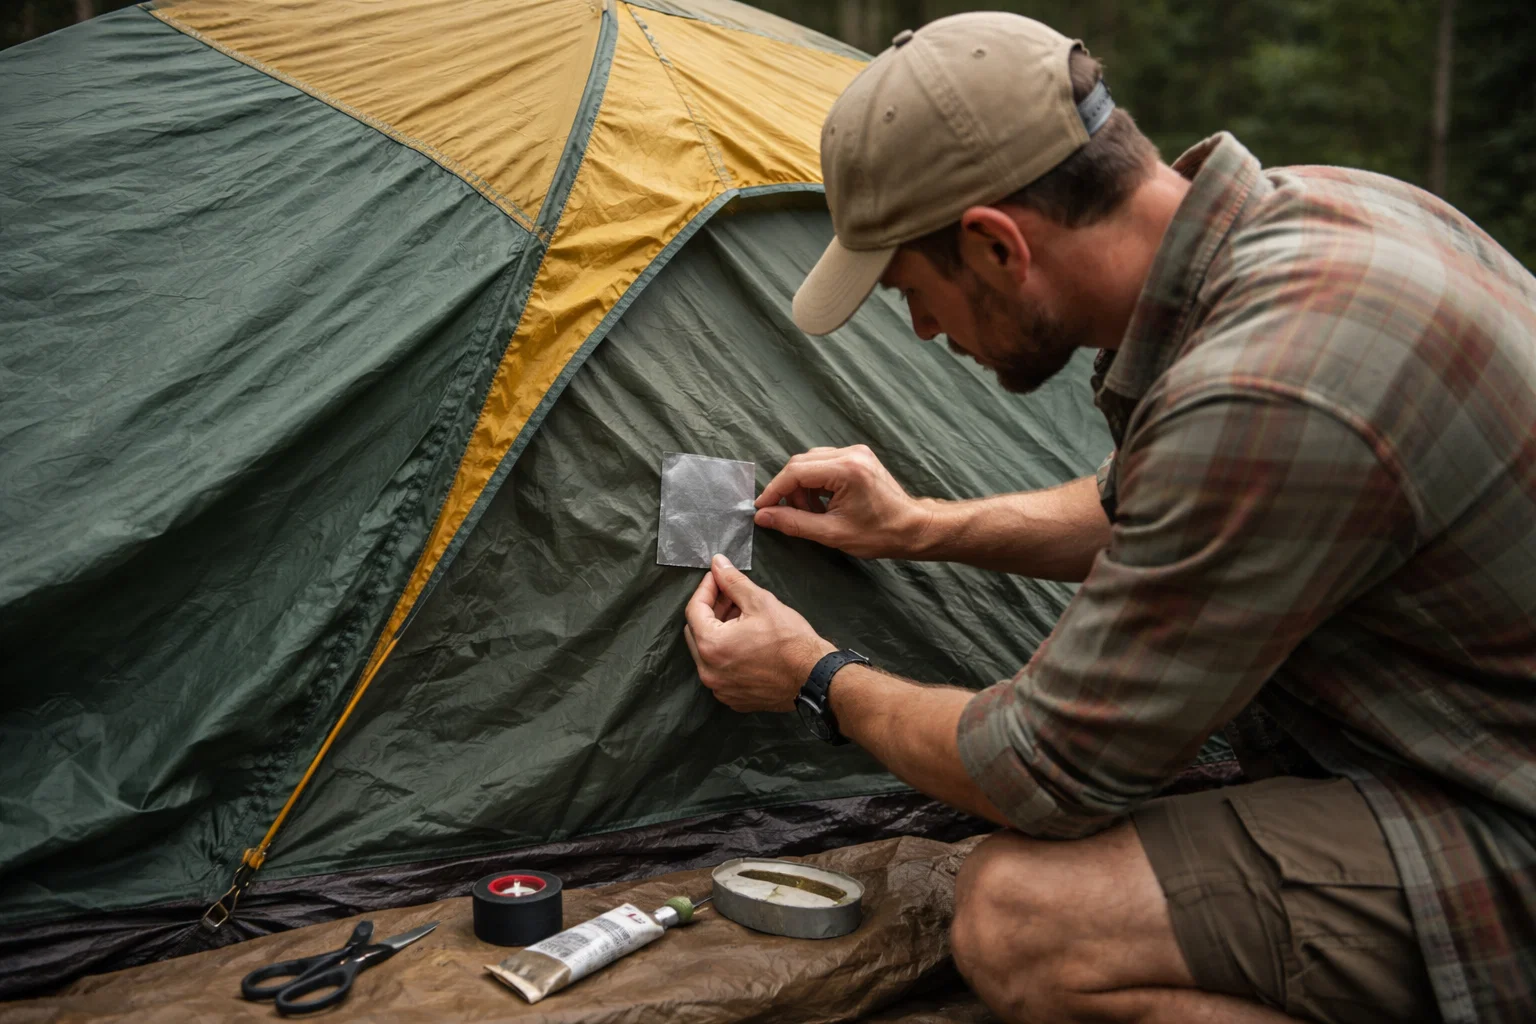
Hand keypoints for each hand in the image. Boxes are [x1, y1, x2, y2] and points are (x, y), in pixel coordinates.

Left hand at [683, 555, 835, 711]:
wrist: (814, 676)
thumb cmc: (789, 640)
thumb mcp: (760, 602)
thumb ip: (733, 582)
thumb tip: (718, 563)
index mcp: (711, 646)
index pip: (694, 609)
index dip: (706, 588)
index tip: (717, 576)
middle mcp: (708, 671)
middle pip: (697, 632)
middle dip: (711, 610)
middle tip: (731, 596)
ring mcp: (720, 688)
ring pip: (708, 653)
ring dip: (718, 632)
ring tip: (741, 616)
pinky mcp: (734, 699)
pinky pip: (721, 671)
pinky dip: (727, 655)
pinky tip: (746, 643)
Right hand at [753, 445, 934, 559]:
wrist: (913, 528)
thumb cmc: (878, 534)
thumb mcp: (832, 533)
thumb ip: (794, 523)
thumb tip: (763, 516)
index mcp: (846, 469)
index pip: (796, 471)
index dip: (775, 490)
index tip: (761, 508)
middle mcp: (850, 453)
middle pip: (801, 463)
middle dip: (790, 490)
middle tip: (791, 515)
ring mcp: (855, 452)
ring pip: (811, 463)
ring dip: (803, 487)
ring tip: (812, 513)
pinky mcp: (858, 457)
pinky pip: (824, 464)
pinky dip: (816, 483)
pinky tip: (823, 505)